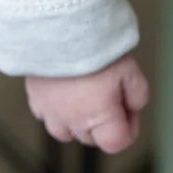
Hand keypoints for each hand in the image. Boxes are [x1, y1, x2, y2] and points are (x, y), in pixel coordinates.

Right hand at [25, 54, 150, 153]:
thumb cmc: (93, 48)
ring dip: (78, 122)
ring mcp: (50, 112)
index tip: (130, 110)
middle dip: (105, 124)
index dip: (129, 128)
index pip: (116, 143)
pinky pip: (45, 116)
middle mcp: (72, 121)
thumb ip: (137, 95)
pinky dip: (56, 111)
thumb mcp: (130, 70)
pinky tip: (64, 93)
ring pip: (66, 133)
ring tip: (85, 99)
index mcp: (98, 117)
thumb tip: (134, 107)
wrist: (58, 29)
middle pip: (92, 139)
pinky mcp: (34, 98)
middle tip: (111, 97)